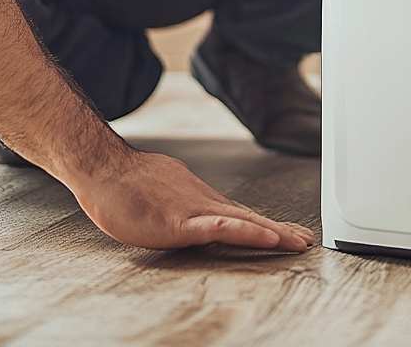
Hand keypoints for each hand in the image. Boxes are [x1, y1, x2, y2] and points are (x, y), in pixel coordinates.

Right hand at [74, 148, 313, 251]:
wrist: (105, 169)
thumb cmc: (129, 182)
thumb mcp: (165, 193)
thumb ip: (184, 203)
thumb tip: (194, 210)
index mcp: (199, 201)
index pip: (239, 215)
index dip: (265, 225)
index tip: (289, 233)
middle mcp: (203, 204)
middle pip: (248, 218)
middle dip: (279, 230)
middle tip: (305, 240)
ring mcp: (194, 211)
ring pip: (241, 222)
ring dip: (272, 232)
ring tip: (296, 241)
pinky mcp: (179, 223)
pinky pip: (218, 228)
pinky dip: (245, 231)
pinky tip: (264, 236)